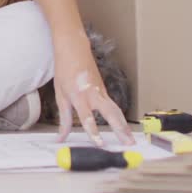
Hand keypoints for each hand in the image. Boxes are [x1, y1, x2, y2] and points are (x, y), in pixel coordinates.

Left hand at [52, 31, 134, 146]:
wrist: (74, 48)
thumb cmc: (65, 70)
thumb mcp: (60, 95)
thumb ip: (63, 118)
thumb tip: (61, 137)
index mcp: (78, 95)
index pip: (87, 117)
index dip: (93, 131)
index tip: (100, 144)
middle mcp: (93, 94)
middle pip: (110, 114)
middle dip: (120, 130)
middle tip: (128, 143)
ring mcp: (101, 91)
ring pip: (116, 110)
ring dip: (124, 125)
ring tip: (131, 139)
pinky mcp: (105, 90)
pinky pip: (114, 106)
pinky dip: (121, 118)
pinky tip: (125, 128)